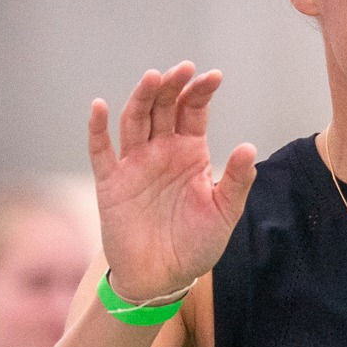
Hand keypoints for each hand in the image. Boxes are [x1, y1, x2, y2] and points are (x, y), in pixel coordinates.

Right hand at [89, 62, 260, 299]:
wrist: (163, 278)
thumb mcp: (223, 213)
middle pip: (163, 107)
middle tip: (182, 68)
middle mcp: (160, 150)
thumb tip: (249, 147)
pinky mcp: (110, 182)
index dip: (200, 92)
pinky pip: (100, 151)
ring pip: (134, 121)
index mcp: (190, 152)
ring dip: (141, 98)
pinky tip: (100, 106)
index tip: (214, 77)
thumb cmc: (196, 244)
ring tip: (152, 78)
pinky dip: (97, 128)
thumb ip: (236, 181)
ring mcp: (134, 164)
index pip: (193, 111)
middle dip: (171, 86)